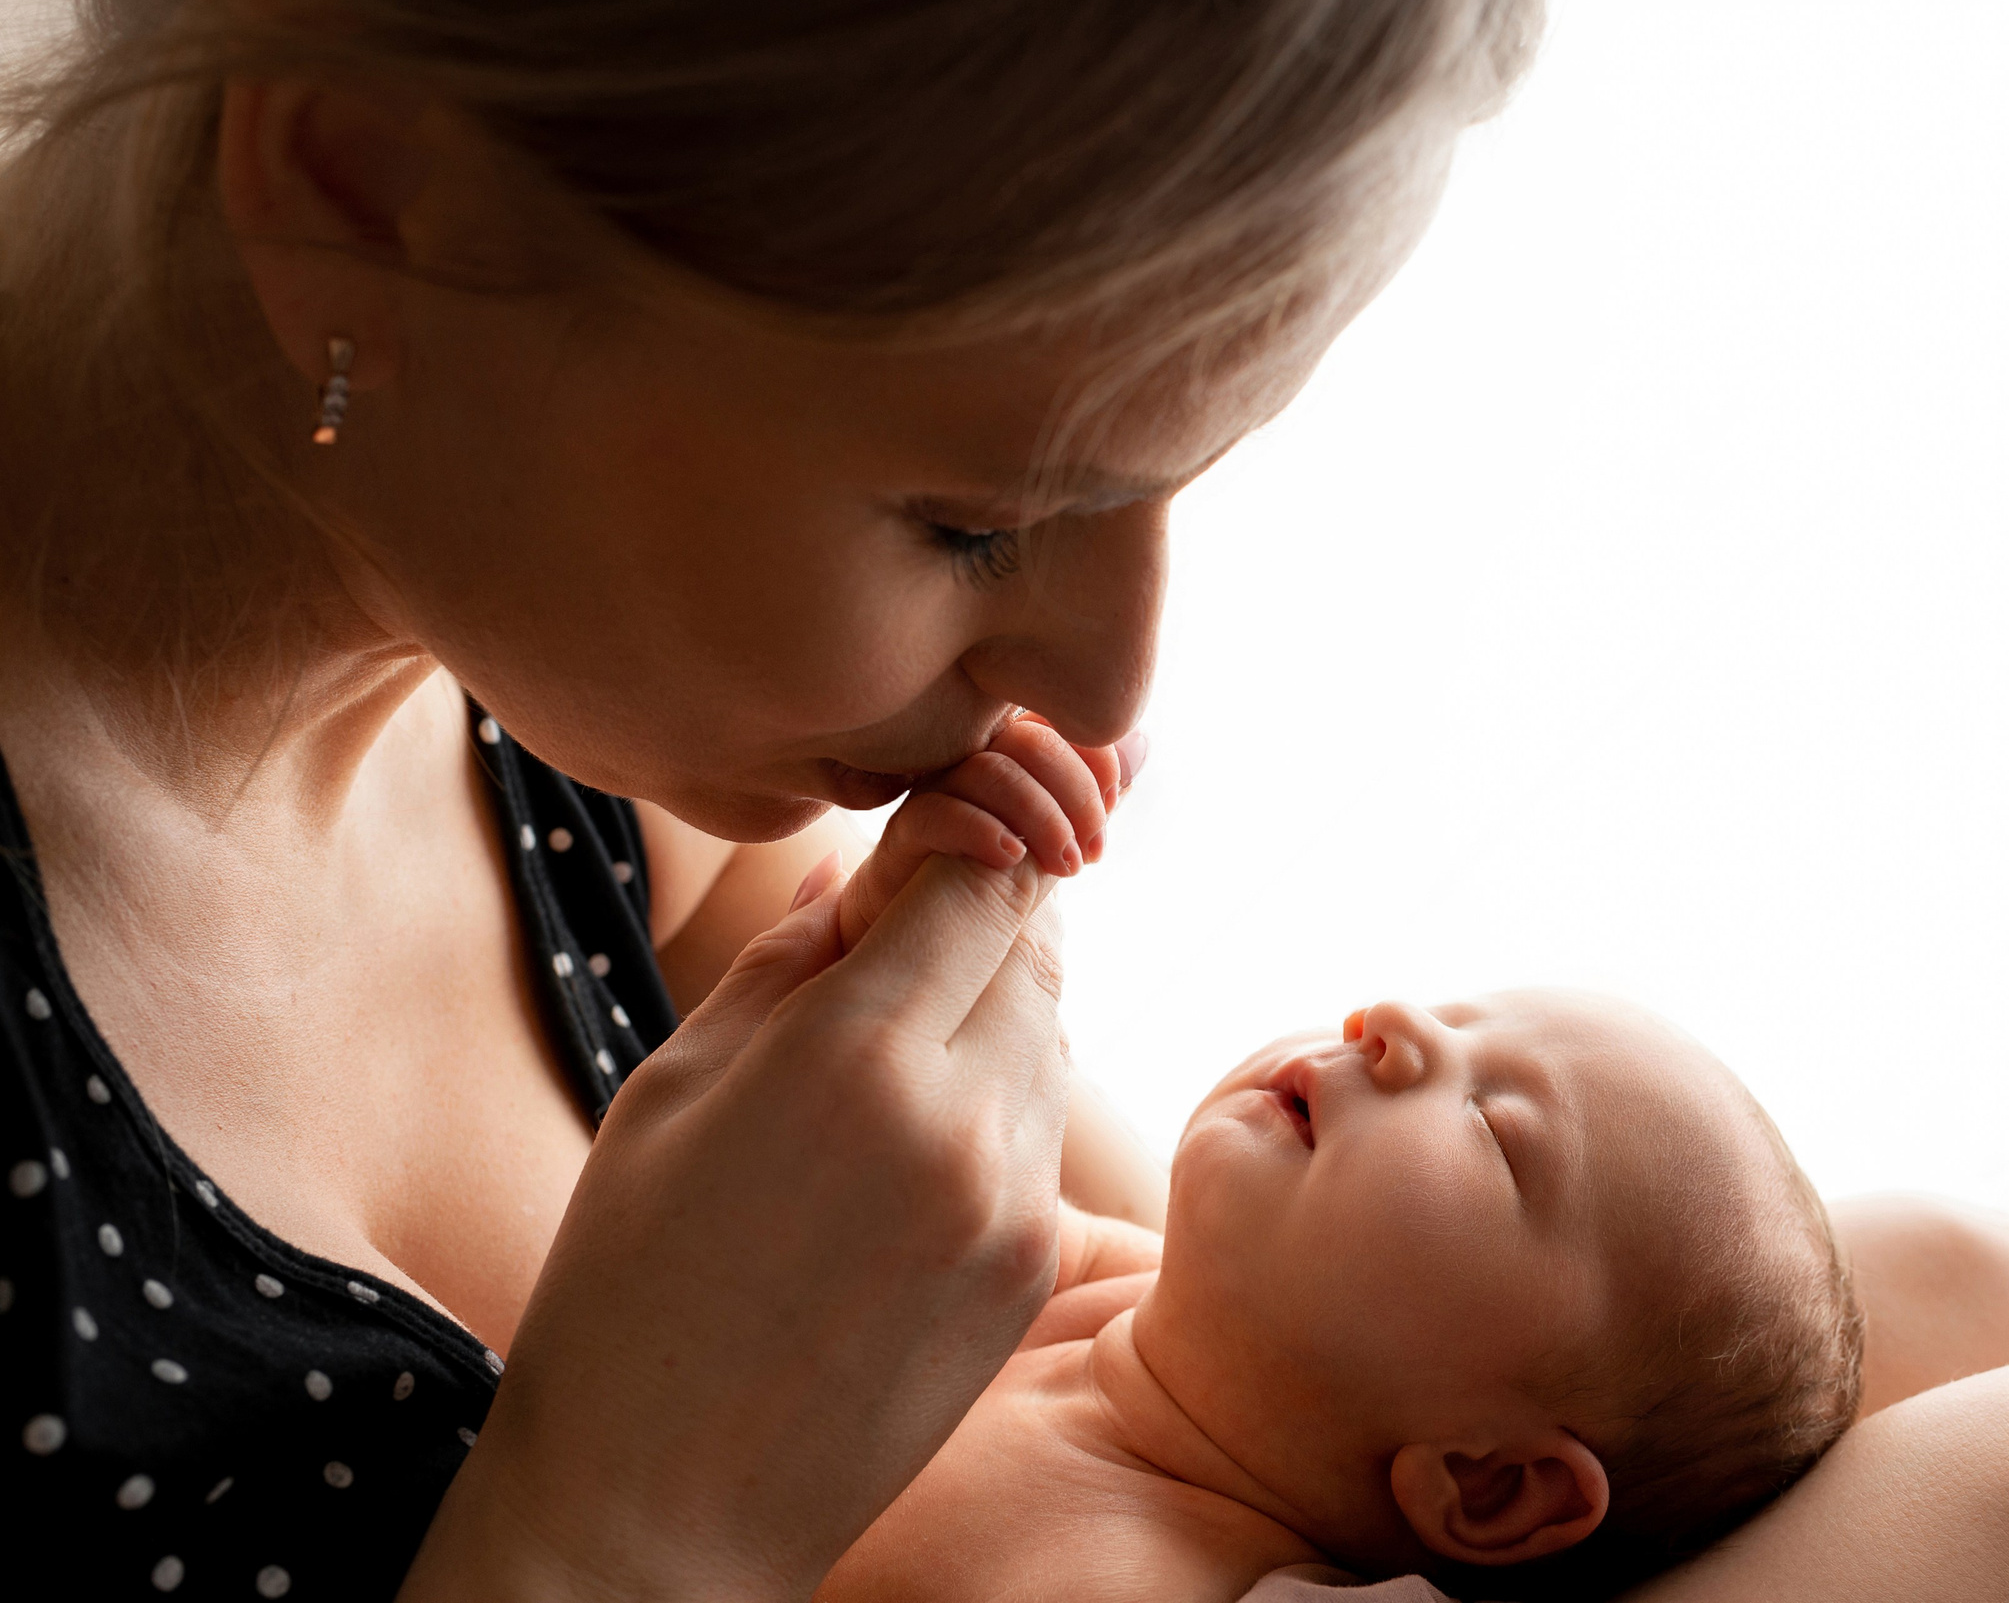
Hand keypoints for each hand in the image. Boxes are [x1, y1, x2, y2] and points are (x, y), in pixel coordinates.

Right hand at [402, 839, 1073, 1602]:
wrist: (664, 1499)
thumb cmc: (627, 1278)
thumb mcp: (675, 1086)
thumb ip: (791, 960)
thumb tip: (864, 870)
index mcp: (855, 1052)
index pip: (980, 874)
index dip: (962, 838)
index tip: (922, 845)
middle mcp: (963, 1119)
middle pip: (1033, 947)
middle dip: (980, 921)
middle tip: (901, 942)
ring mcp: (1015, 1201)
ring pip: (1051, 1037)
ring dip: (993, 1012)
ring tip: (885, 1062)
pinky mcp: (1034, 1266)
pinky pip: (1041, 1132)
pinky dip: (997, 1106)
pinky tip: (904, 1152)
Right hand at [838, 714, 1135, 949]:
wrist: (911, 929)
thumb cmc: (986, 878)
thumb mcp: (1050, 841)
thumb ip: (1088, 801)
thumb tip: (1141, 744)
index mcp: (1008, 756)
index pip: (1057, 725)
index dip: (1094, 756)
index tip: (1113, 804)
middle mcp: (969, 763)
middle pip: (1027, 741)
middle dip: (1074, 792)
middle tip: (1092, 849)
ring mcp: (934, 794)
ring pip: (989, 771)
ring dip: (1040, 816)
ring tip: (1064, 864)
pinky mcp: (903, 833)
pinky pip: (937, 812)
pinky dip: (982, 830)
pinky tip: (1011, 858)